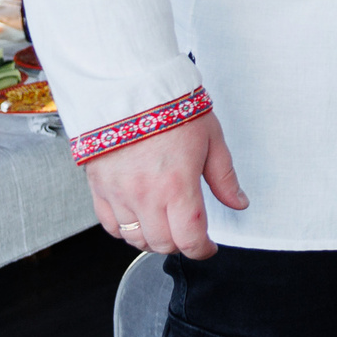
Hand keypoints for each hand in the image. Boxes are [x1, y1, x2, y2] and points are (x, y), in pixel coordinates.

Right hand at [84, 111, 247, 258]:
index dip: (203, 250)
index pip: (190, 240)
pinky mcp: (99, 187)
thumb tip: (238, 202)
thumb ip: (224, 177)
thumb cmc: (171, 106)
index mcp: (177, 186)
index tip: (208, 247)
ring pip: (134, 238)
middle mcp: (145, 195)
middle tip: (188, 232)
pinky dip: (125, 229)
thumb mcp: (211, 139)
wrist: (130, 86)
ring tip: (165, 224)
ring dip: (152, 239)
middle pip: (162, 244)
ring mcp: (119, 194)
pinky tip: (138, 217)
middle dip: (180, 244)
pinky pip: (110, 225)